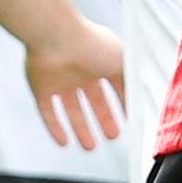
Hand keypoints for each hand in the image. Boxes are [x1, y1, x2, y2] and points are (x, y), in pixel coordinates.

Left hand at [27, 22, 126, 149]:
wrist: (55, 35)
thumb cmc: (92, 44)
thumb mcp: (123, 61)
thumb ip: (133, 80)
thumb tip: (141, 99)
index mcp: (100, 61)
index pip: (114, 85)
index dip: (122, 102)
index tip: (130, 120)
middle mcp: (80, 70)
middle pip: (93, 100)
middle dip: (103, 118)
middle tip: (113, 136)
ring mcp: (59, 79)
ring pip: (71, 108)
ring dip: (80, 128)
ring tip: (90, 147)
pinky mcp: (40, 87)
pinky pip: (47, 111)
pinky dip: (55, 128)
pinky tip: (64, 143)